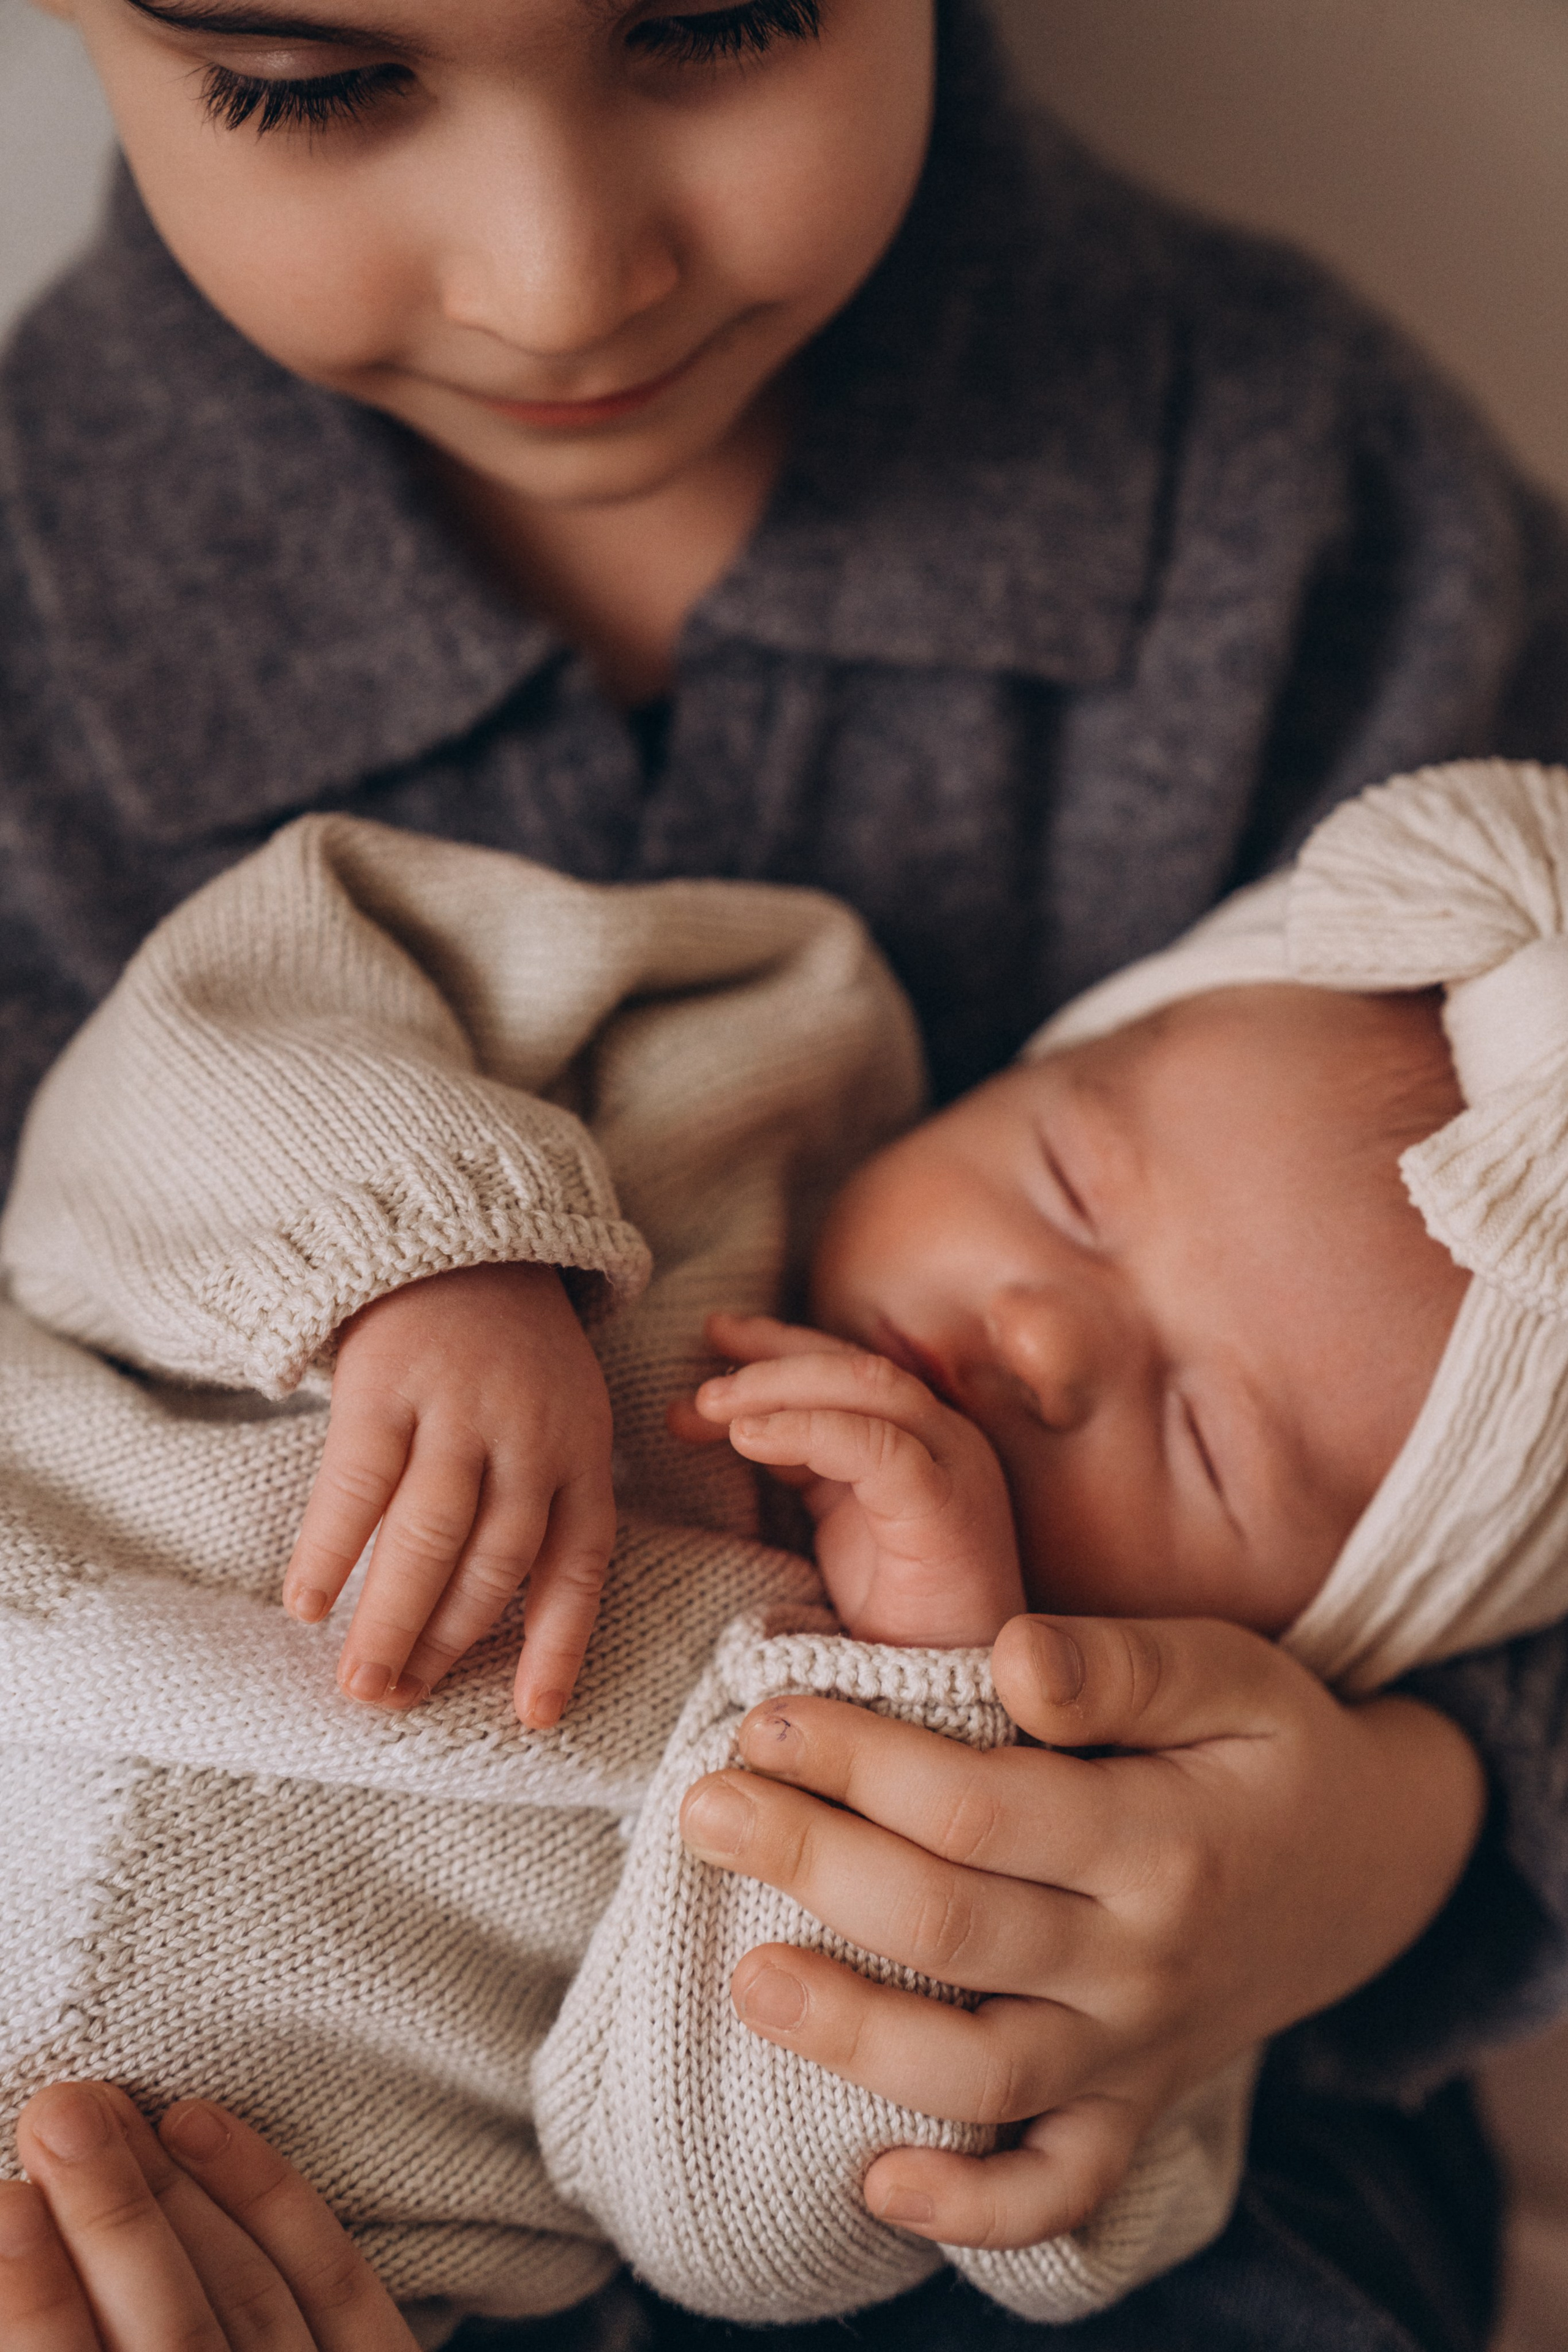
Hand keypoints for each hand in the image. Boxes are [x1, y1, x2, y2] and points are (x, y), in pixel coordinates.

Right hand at [0, 2081, 416, 2347]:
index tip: (0, 2201)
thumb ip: (59, 2341)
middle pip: (174, 2343)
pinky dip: (271, 2198)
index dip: (32, 2309)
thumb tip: (10, 2258)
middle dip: (111, 2222)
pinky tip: (200, 2122)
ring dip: (172, 2192)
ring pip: (250, 2297)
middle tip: (56, 2109)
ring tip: (104, 2104)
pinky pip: (338, 2283)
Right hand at [283, 1260, 615, 1728]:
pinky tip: (306, 1602)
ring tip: (358, 1681)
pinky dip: (331, 1549)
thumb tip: (504, 1624)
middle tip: (398, 1700)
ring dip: (390, 1618)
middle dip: (446, 1643)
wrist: (464, 1243)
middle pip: (494, 1562)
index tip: (533, 1717)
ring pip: (427, 1535)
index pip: (577, 1565)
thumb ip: (545, 1502)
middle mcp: (529, 1437)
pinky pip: (357, 1482)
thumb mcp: (565, 1417)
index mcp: (581, 1453)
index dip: (558, 1645)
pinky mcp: (389, 1384)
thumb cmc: (515, 1359)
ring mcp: (459, 1410)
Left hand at [670, 1312, 1023, 1645]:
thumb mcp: (836, 1532)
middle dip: (766, 1361)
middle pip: (850, 1366)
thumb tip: (734, 1425)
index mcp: (918, 1443)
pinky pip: (875, 1445)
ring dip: (775, 1386)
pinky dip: (806, 1430)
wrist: (947, 1710)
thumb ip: (805, 1472)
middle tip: (695, 1385)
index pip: (844, 1371)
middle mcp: (943, 1441)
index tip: (709, 1345)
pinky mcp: (949, 1507)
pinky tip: (746, 1438)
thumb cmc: (895, 1632)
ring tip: (706, 1405)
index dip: (774, 1353)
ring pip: (864, 1387)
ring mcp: (954, 1467)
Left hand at [679, 1611, 1486, 2248]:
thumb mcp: (1230, 1668)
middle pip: (953, 1931)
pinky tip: (874, 2184)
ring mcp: (1139, 2051)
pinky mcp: (1135, 2108)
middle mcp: (1146, 1962)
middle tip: (703, 1810)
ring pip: (981, 2077)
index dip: (861, 1762)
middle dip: (811, 1866)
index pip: (980, 1811)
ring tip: (743, 1978)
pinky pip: (1057, 2190)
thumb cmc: (1273, 1741)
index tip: (769, 1717)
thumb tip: (1011, 1653)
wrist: (1377, 1859)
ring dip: (853, 2037)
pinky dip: (970, 2210)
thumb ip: (1120, 1663)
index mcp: (1165, 1839)